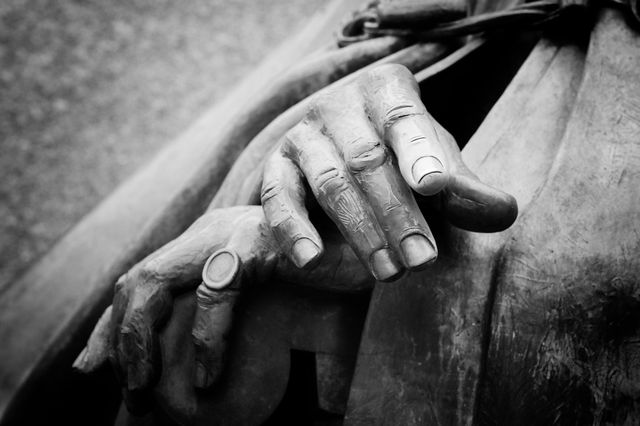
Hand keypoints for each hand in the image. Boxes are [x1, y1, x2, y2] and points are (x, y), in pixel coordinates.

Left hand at [74, 206, 370, 411]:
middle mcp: (211, 234)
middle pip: (137, 278)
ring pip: (154, 281)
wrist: (375, 244)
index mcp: (209, 244)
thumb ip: (230, 321)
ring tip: (146, 391)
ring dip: (139, 340)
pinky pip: (216, 292)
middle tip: (128, 391)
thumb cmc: (327, 278)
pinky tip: (208, 377)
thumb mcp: (267, 302)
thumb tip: (201, 373)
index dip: (112, 325)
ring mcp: (231, 236)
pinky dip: (205, 339)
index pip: (143, 277)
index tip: (95, 367)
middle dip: (117, 338)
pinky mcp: (259, 244)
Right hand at [261, 63, 516, 281]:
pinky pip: (279, 198)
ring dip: (360, 231)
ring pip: (329, 182)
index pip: (403, 117)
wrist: (346, 179)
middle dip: (397, 213)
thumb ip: (466, 193)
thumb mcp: (436, 176)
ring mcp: (303, 136)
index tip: (436, 188)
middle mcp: (339, 105)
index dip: (420, 152)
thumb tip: (503, 211)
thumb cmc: (401, 170)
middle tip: (423, 260)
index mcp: (386, 92)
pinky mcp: (275, 169)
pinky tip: (310, 259)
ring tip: (390, 272)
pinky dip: (293, 228)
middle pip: (367, 159)